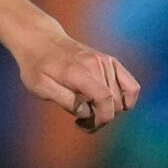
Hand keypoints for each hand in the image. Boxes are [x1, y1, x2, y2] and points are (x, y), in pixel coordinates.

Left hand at [15, 30, 141, 132]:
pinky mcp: (111, 62)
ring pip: (123, 97)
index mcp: (78, 71)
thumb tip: (86, 113)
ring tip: (88, 112)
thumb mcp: (39, 86)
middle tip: (81, 122)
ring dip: (109, 111)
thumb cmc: (36, 66)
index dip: (102, 117)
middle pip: (114, 101)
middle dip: (101, 118)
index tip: (86, 126)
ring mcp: (106, 62)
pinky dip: (124, 100)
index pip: (104, 97)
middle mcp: (97, 64)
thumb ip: (63, 100)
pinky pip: (131, 85)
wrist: (41, 41)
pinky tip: (107, 105)